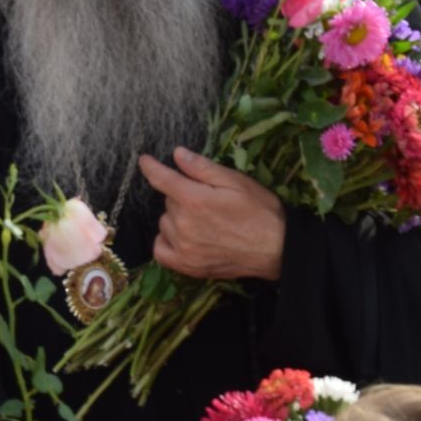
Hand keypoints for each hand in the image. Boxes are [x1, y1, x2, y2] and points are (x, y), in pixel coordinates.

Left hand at [140, 147, 285, 281]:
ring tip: (202, 220)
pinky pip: (161, 250)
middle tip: (207, 199)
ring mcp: (184, 248)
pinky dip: (167, 241)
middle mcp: (183, 224)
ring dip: (176, 217)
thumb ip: (203, 168)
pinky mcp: (187, 266)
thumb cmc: (260, 211)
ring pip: (165, 223)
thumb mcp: (236, 182)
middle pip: (168, 201)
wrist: (277, 249)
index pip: (161, 179)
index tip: (144, 160)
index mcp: (194, 200)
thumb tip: (177, 154)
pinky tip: (182, 237)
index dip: (150, 167)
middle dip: (182, 195)